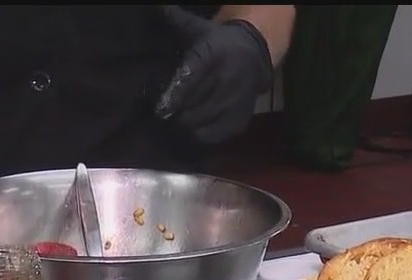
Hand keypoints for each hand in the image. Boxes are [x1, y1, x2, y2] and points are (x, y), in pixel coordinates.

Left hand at [155, 5, 273, 145]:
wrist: (255, 54)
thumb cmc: (218, 43)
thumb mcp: (199, 29)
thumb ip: (175, 22)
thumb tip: (156, 8)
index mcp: (214, 55)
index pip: (190, 80)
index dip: (174, 97)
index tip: (161, 109)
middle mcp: (227, 79)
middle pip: (193, 106)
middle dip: (176, 114)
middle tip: (166, 117)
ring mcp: (236, 101)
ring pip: (202, 123)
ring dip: (186, 125)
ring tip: (177, 122)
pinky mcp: (241, 119)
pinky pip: (216, 135)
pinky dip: (202, 135)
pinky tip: (195, 128)